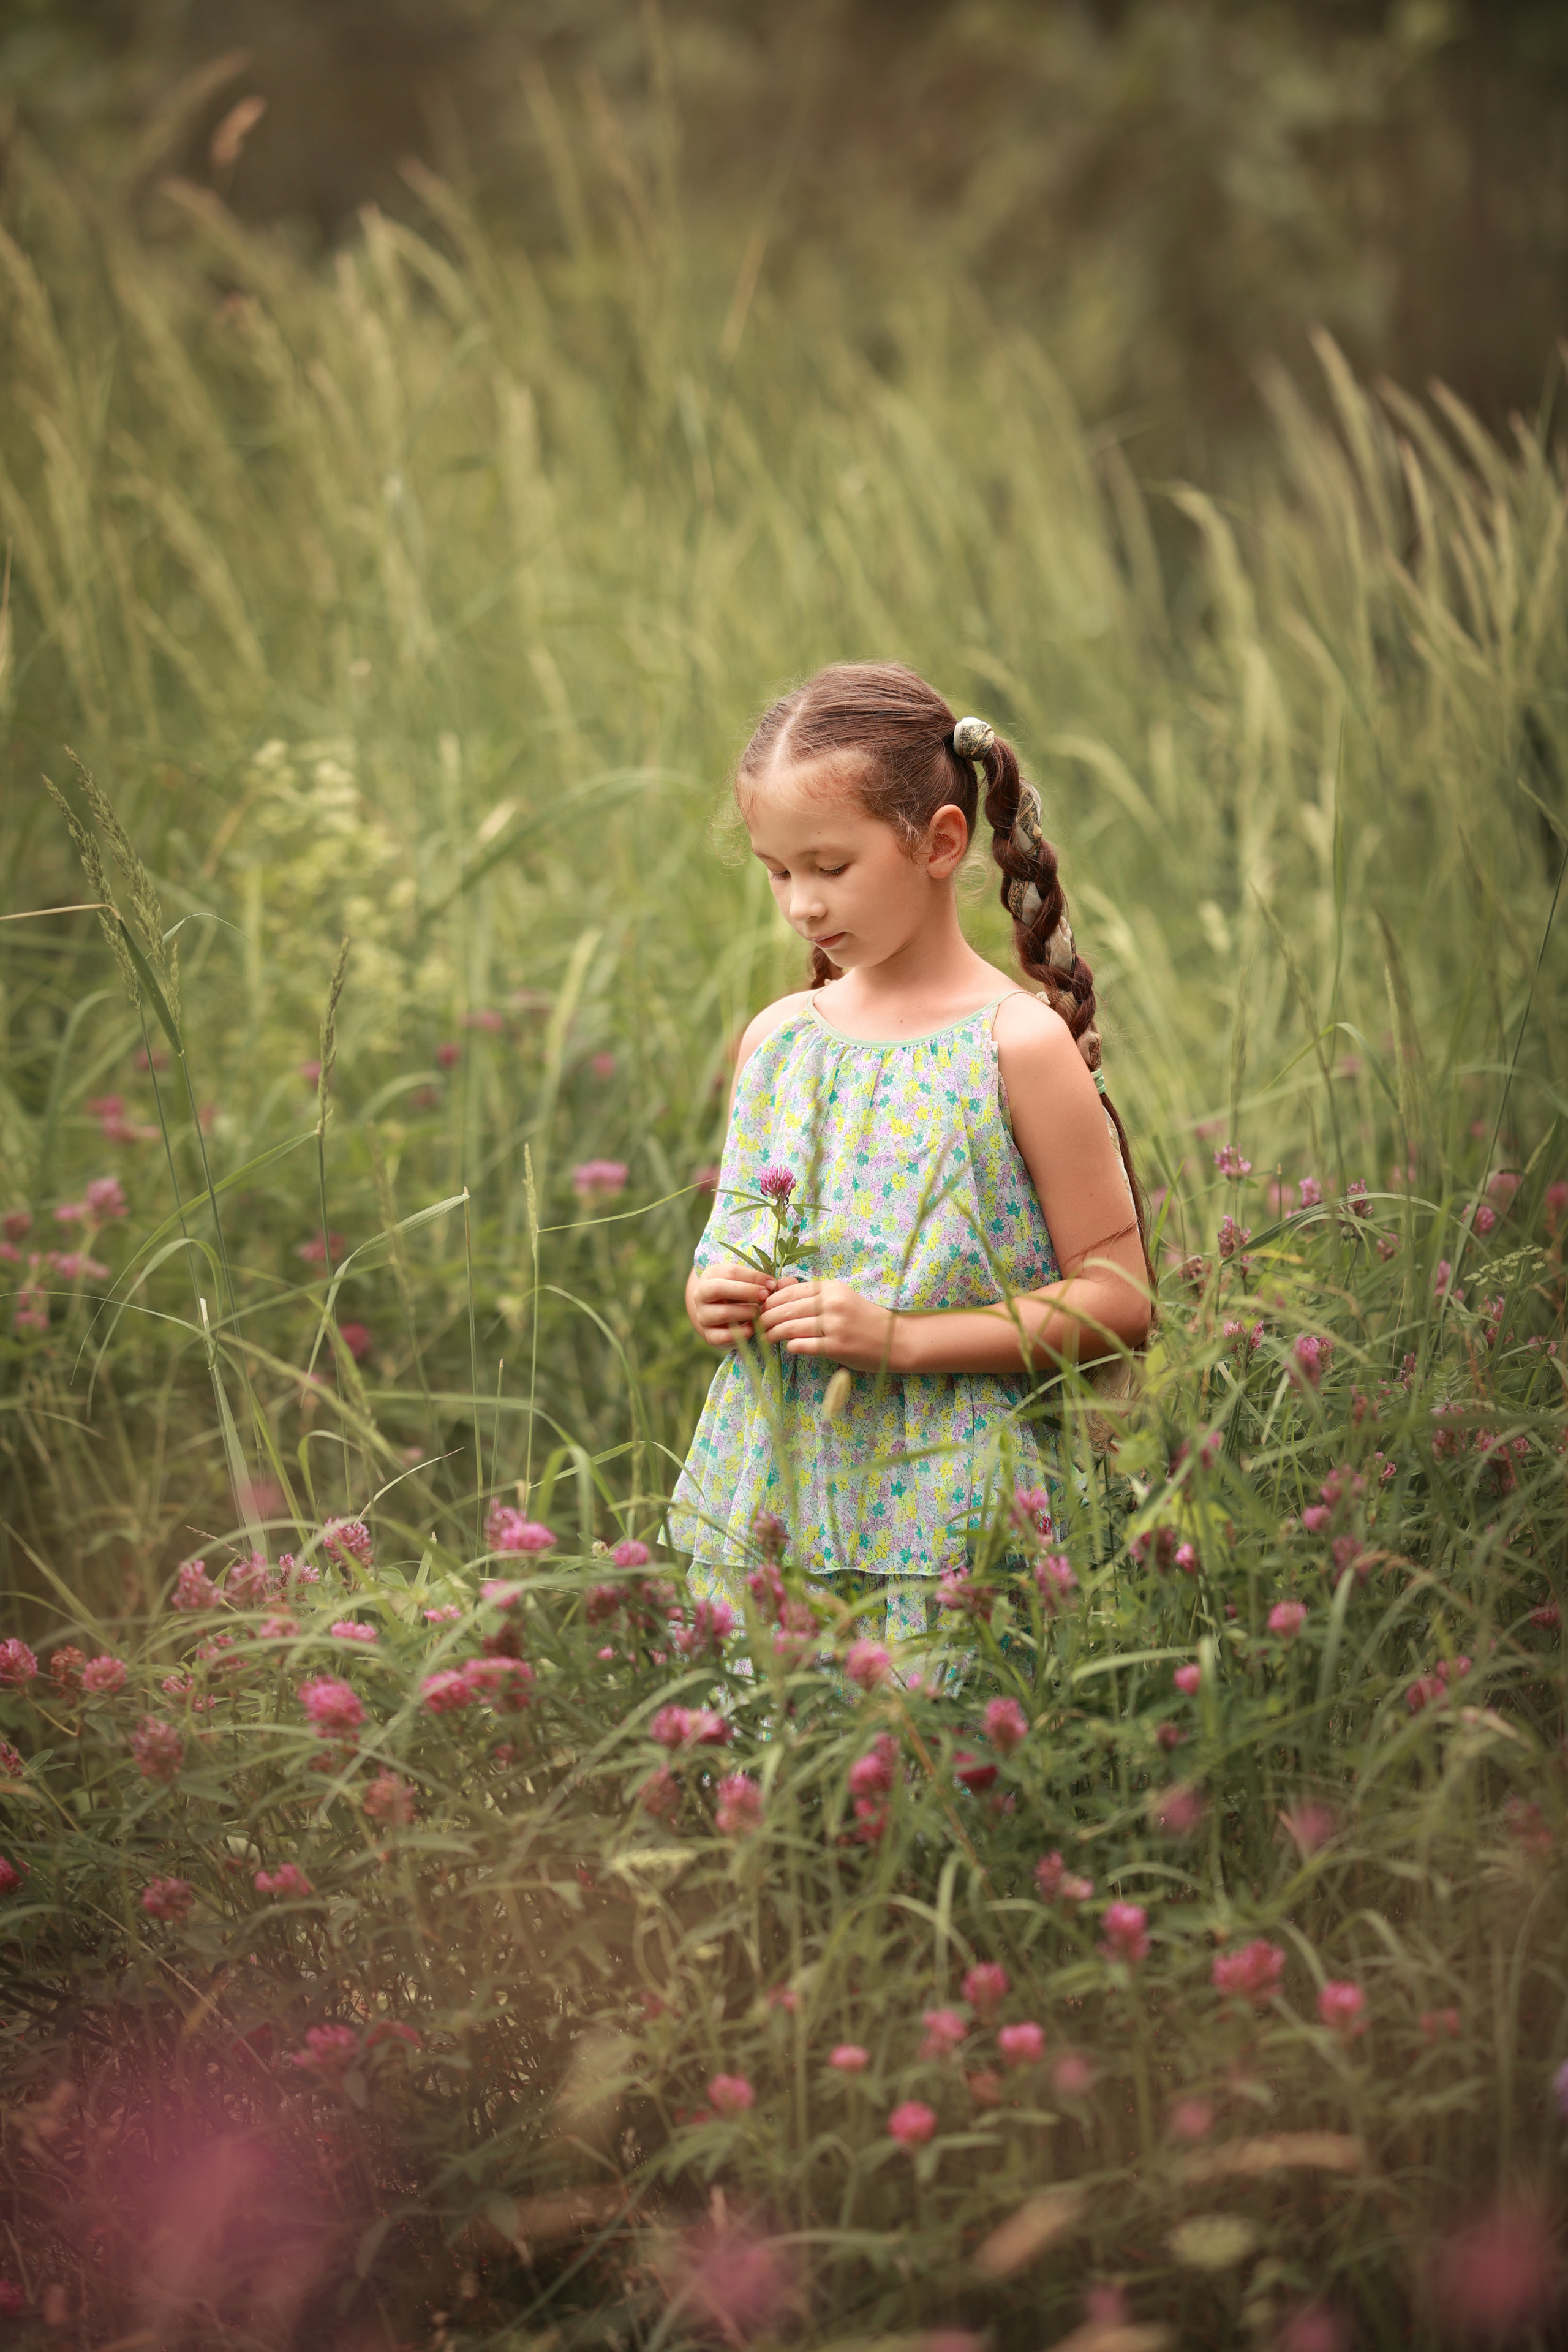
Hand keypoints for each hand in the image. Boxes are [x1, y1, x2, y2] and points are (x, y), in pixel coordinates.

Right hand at [690, 1259, 774, 1348]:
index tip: (771, 1283)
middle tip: (765, 1296)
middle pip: (718, 1289)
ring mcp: (703, 1317)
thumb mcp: (745, 1282)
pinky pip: (724, 1336)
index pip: (730, 1272)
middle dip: (746, 1291)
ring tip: (760, 1311)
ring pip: (722, 1313)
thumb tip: (777, 1284)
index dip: (753, 1277)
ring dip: (746, 1312)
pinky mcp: (710, 1336)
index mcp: (710, 1276)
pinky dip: (742, 1332)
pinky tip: (753, 1327)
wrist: (722, 1315)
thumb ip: (761, 1281)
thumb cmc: (739, 1293)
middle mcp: (700, 1295)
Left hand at [758, 1276, 894, 1370]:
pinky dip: (791, 1346)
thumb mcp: (841, 1298)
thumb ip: (814, 1295)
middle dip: (766, 1318)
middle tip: (757, 1326)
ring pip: (790, 1327)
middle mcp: (832, 1303)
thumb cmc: (864, 1319)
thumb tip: (778, 1291)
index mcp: (832, 1288)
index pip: (790, 1291)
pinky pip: (802, 1345)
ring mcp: (834, 1325)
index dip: (771, 1300)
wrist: (894, 1340)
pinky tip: (788, 1347)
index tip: (761, 1309)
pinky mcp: (836, 1347)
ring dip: (773, 1333)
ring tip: (766, 1338)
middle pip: (786, 1308)